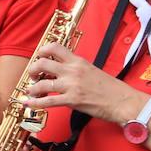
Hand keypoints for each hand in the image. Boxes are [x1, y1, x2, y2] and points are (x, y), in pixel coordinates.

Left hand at [23, 42, 146, 123]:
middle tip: (34, 75)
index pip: (55, 47)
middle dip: (33, 69)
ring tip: (31, 91)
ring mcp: (71, 85)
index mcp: (78, 61)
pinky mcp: (71, 100)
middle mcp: (72, 70)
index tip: (39, 57)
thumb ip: (76, 68)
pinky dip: (35, 103)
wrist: (122, 101)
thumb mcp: (92, 70)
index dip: (42, 51)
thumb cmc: (110, 88)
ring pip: (42, 83)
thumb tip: (61, 70)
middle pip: (43, 63)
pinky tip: (28, 103)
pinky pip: (48, 101)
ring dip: (32, 88)